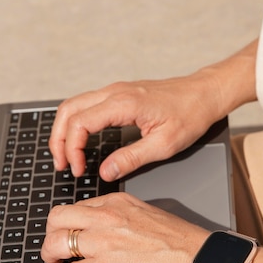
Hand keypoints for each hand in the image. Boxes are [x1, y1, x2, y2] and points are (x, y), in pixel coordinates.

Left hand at [40, 192, 208, 262]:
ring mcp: (103, 242)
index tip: (67, 231)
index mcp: (117, 203)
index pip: (78, 206)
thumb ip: (123, 218)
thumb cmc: (181, 243)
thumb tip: (109, 232)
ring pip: (56, 242)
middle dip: (50, 233)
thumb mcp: (147, 215)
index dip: (68, 222)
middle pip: (58, 218)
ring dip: (49, 255)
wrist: (197, 261)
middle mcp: (105, 217)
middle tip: (54, 246)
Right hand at [49, 75, 223, 180]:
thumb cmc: (190, 114)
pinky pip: (85, 104)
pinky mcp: (118, 94)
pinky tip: (79, 140)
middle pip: (67, 111)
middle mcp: (114, 92)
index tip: (79, 169)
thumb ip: (131, 159)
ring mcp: (114, 90)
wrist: (204, 93)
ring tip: (66, 155)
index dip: (72, 149)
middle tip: (63, 165)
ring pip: (73, 105)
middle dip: (58, 139)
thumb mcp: (164, 144)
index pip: (79, 123)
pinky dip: (75, 122)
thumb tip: (105, 172)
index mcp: (123, 103)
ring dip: (64, 130)